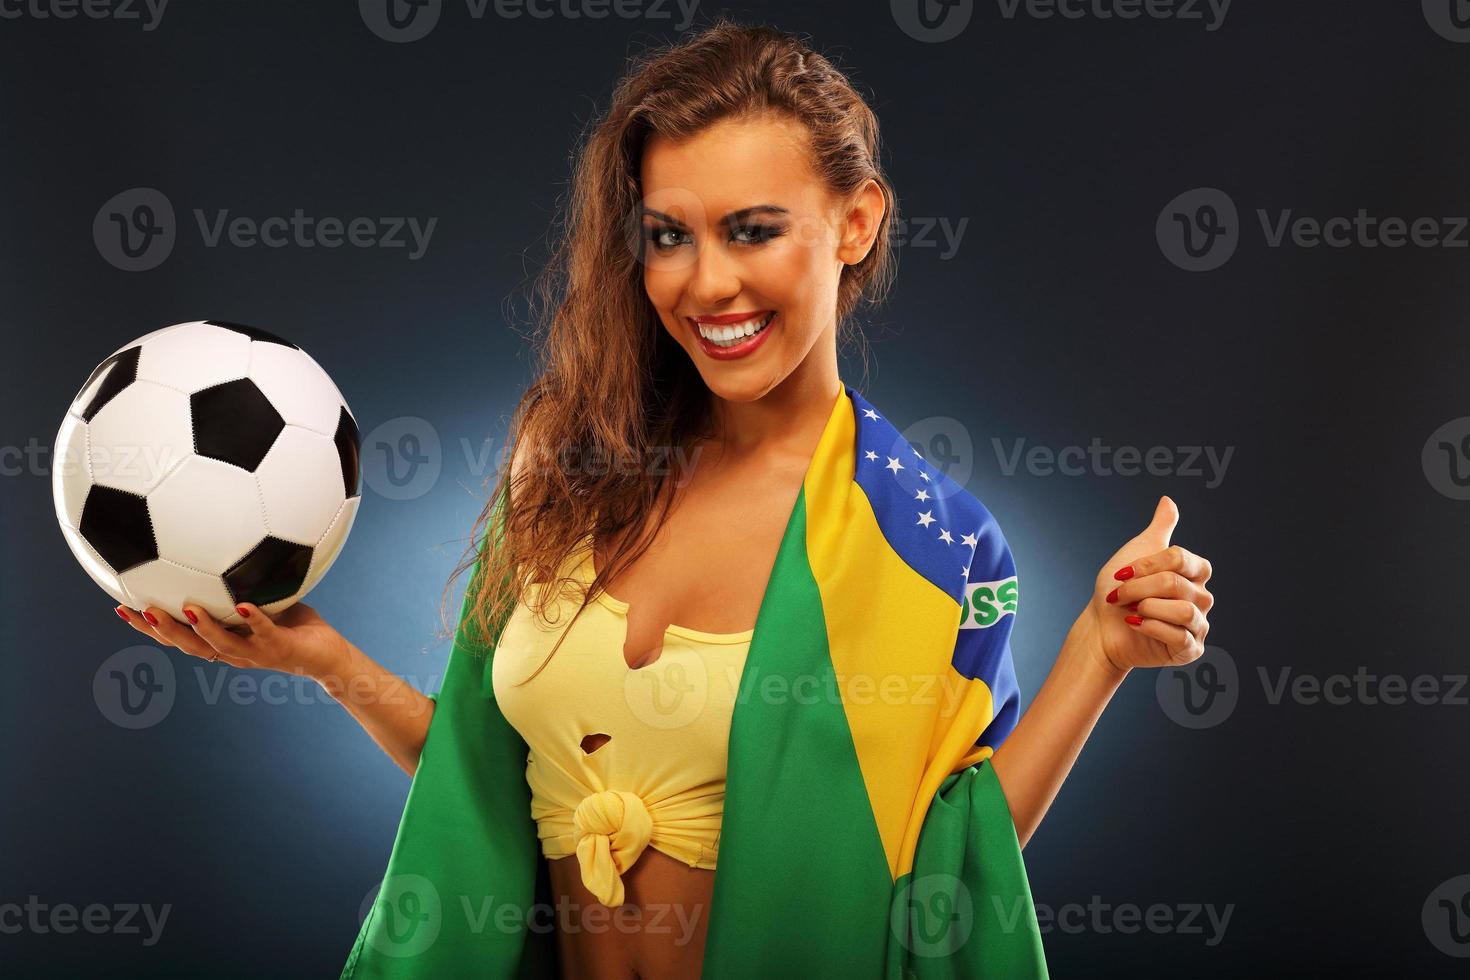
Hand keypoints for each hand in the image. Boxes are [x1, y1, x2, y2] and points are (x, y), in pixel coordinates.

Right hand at [115, 600, 350, 684]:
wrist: (330, 656)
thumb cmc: (295, 625)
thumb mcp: (264, 598)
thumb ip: (241, 581)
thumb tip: (224, 544)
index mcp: (223, 641)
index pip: (177, 636)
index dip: (148, 626)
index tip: (120, 607)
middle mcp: (233, 651)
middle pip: (188, 645)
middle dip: (159, 630)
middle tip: (134, 610)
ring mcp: (256, 653)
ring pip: (221, 645)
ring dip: (201, 629)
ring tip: (184, 609)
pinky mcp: (282, 649)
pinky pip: (266, 634)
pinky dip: (255, 620)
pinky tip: (246, 605)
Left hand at [1085, 495, 1213, 673]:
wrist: (1100, 628)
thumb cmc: (1118, 589)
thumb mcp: (1137, 552)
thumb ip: (1159, 529)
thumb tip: (1168, 500)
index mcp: (1193, 573)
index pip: (1181, 559)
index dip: (1147, 565)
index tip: (1121, 572)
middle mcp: (1201, 597)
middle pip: (1175, 584)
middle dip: (1138, 589)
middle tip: (1119, 596)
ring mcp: (1198, 624)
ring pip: (1182, 610)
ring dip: (1147, 608)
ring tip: (1131, 611)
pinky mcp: (1190, 649)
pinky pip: (1179, 636)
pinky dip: (1152, 628)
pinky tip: (1135, 624)